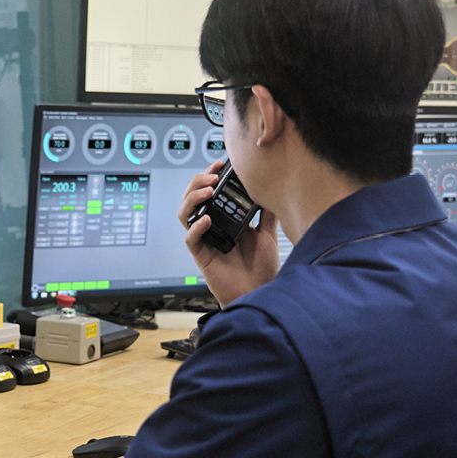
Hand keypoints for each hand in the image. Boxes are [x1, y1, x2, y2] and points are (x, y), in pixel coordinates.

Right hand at [178, 161, 279, 305]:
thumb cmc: (262, 269)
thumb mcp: (268, 235)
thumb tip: (272, 191)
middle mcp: (212, 226)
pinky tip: (206, 220)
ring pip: (185, 213)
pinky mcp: (201, 255)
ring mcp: (205, 239)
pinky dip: (195, 227)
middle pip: (192, 197)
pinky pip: (190, 238)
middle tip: (212, 176)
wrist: (260, 293)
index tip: (220, 164)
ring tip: (207, 192)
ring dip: (193, 199)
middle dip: (198, 182)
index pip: (210, 191)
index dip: (210, 175)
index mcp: (226, 219)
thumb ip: (267, 214)